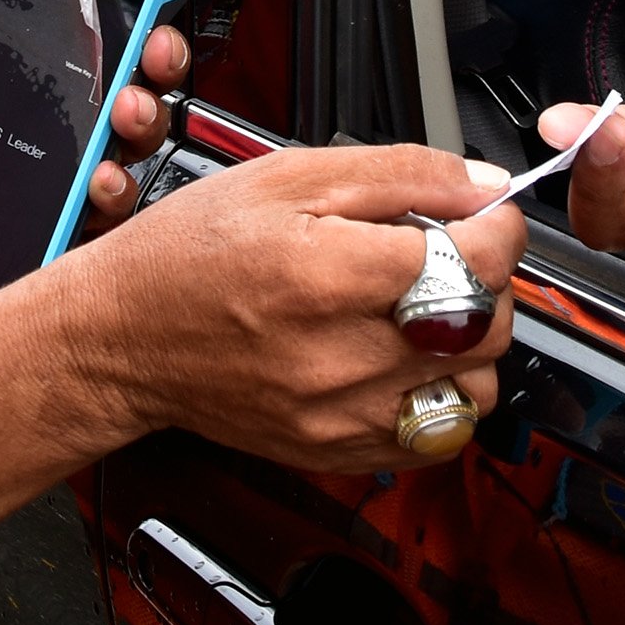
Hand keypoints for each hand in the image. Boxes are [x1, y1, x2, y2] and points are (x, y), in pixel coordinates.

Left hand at [0, 0, 192, 233]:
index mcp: (43, 69)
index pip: (114, 35)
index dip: (145, 17)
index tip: (153, 2)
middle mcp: (66, 119)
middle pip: (142, 83)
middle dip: (161, 64)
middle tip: (148, 57)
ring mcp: (68, 172)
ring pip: (136, 145)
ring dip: (144, 123)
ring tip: (122, 114)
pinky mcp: (60, 222)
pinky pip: (109, 210)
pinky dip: (114, 194)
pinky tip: (96, 181)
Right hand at [73, 144, 521, 470]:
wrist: (124, 338)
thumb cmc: (190, 253)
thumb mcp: (284, 177)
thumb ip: (395, 173)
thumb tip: (478, 183)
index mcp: (328, 274)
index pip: (476, 260)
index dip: (500, 228)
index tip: (485, 215)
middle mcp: (339, 355)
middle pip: (488, 326)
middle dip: (489, 280)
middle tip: (449, 256)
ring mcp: (341, 414)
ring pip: (476, 389)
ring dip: (472, 344)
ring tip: (428, 312)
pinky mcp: (338, 451)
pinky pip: (438, 436)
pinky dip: (442, 395)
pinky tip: (405, 359)